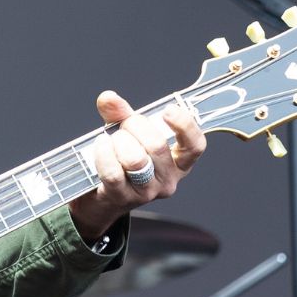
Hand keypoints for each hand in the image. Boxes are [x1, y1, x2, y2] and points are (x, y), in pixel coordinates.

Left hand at [67, 90, 206, 242]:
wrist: (102, 196)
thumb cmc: (122, 160)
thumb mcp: (128, 133)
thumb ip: (121, 113)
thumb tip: (108, 98)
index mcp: (179, 161)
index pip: (195, 146)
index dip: (185, 126)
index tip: (167, 110)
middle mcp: (168, 180)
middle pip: (157, 145)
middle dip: (135, 126)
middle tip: (124, 125)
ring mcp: (147, 192)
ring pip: (135, 159)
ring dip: (119, 141)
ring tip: (111, 139)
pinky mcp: (123, 198)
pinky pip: (113, 172)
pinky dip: (103, 153)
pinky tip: (100, 145)